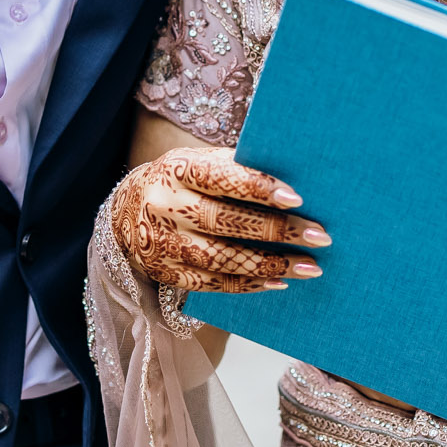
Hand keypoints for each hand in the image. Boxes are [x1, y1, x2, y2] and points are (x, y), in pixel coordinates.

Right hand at [110, 146, 326, 293]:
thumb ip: (236, 169)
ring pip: (222, 259)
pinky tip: (280, 281)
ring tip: (310, 266)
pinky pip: (213, 284)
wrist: (126, 212)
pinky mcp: (166, 273)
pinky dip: (250, 284)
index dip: (258, 188)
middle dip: (277, 231)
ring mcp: (163, 243)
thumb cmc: (181, 182)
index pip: (221, 177)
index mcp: (178, 169)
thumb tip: (294, 183)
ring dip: (271, 264)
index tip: (297, 198)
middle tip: (320, 236)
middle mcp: (166, 205)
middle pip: (226, 222)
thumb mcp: (199, 162)